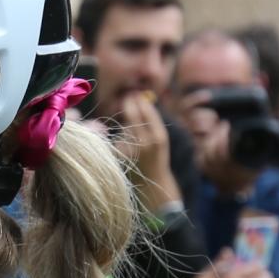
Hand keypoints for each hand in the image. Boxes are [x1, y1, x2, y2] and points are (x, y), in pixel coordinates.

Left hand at [114, 91, 179, 206]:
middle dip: (129, 104)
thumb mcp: (159, 139)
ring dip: (127, 127)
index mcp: (160, 137)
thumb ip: (150, 122)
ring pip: (126, 128)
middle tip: (127, 96)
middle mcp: (146, 142)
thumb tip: (138, 101)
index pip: (147, 113)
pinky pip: (118, 139)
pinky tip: (128, 149)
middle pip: (133, 116)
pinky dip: (121, 139)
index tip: (135, 93)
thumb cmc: (156, 157)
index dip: (140, 102)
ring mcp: (132, 150)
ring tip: (136, 140)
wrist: (152, 184)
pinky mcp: (120, 156)